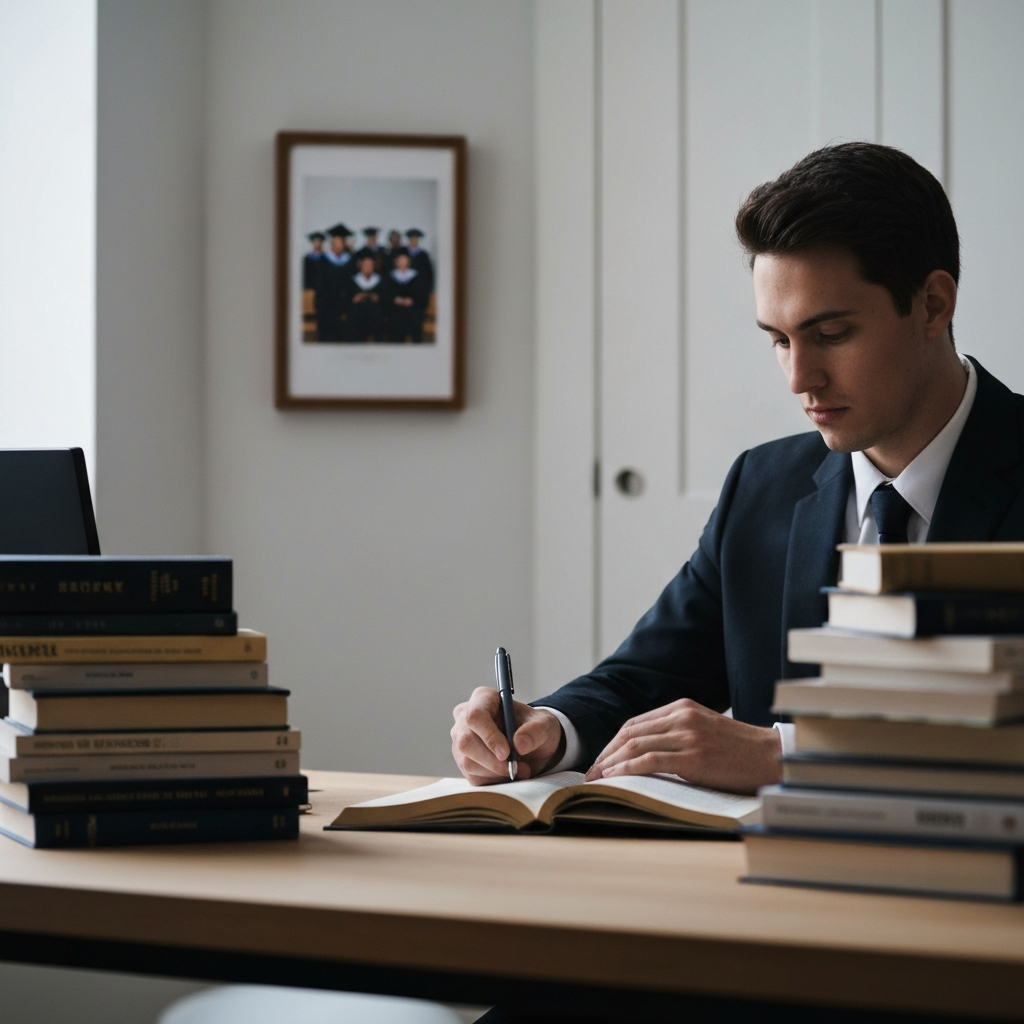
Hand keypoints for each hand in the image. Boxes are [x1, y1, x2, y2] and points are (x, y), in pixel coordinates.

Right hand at [451, 687, 564, 784]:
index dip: (488, 735)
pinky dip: (494, 780)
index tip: (506, 753)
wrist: (533, 746)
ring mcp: (462, 741)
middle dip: (492, 761)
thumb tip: (519, 744)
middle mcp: (465, 718)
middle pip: (466, 742)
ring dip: (496, 772)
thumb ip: (535, 731)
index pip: (475, 715)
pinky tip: (508, 774)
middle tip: (515, 767)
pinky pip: (473, 776)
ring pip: (467, 762)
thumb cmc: (534, 728)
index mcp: (483, 699)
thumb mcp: (544, 725)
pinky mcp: (464, 762)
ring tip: (520, 770)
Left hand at [584, 699, 781, 794]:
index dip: (613, 742)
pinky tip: (614, 778)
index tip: (601, 759)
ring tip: (596, 779)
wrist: (772, 757)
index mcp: (682, 707)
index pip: (635, 723)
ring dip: (611, 763)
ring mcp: (688, 735)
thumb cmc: (739, 750)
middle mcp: (682, 716)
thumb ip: (679, 732)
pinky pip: (650, 760)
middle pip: (630, 733)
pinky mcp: (694, 756)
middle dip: (606, 754)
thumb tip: (646, 750)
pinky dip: (627, 769)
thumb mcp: (705, 729)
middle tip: (590, 772)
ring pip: (636, 745)